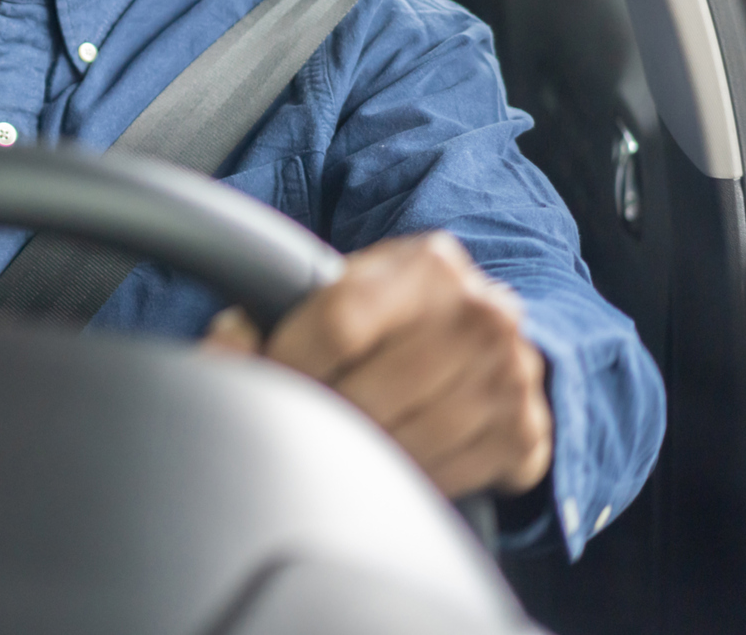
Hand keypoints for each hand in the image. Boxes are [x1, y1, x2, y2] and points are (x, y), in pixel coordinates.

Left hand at [204, 231, 552, 496]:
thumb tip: (220, 351)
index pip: (340, 322)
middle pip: (369, 392)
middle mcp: (481, 314)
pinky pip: (447, 479)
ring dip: (356, 456)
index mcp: (427, 265)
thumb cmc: (387, 314)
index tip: (262, 380)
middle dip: (317, 417)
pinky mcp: (526, 435)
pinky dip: (405, 479)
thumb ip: (267, 310)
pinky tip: (385, 460)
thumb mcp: (336, 292)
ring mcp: (512, 377)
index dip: (288, 362)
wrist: (475, 336)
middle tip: (294, 422)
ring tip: (334, 442)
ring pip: (405, 444)